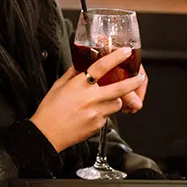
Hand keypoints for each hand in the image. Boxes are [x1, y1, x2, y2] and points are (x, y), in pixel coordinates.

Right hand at [31, 47, 146, 152]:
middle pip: (119, 88)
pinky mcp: (98, 125)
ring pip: (116, 103)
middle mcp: (89, 98)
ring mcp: (96, 113)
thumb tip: (82, 64)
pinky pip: (107, 116)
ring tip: (103, 101)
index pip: (101, 67)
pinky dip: (103, 113)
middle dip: (134, 82)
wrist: (46, 134)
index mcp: (78, 85)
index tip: (125, 52)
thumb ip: (72, 74)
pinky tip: (90, 114)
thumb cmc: (49, 110)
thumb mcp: (58, 86)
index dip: (115, 57)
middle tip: (140, 77)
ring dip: (114, 100)